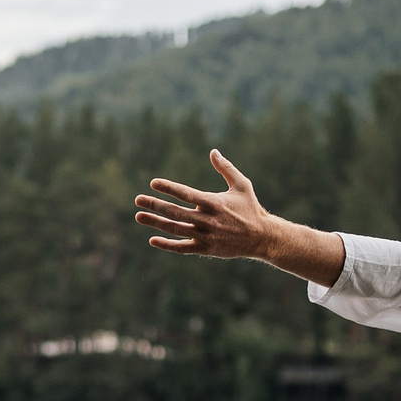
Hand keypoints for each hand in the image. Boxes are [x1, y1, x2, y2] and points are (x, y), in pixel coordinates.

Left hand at [136, 151, 275, 258]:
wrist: (262, 238)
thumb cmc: (251, 209)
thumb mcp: (242, 185)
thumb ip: (226, 168)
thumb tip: (213, 151)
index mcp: (214, 202)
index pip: (186, 194)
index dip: (169, 188)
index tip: (153, 182)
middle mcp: (208, 220)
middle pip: (175, 212)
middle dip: (155, 205)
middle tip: (138, 200)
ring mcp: (206, 236)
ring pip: (175, 229)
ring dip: (155, 223)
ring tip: (138, 216)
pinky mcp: (205, 249)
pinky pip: (182, 248)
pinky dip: (167, 245)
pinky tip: (152, 240)